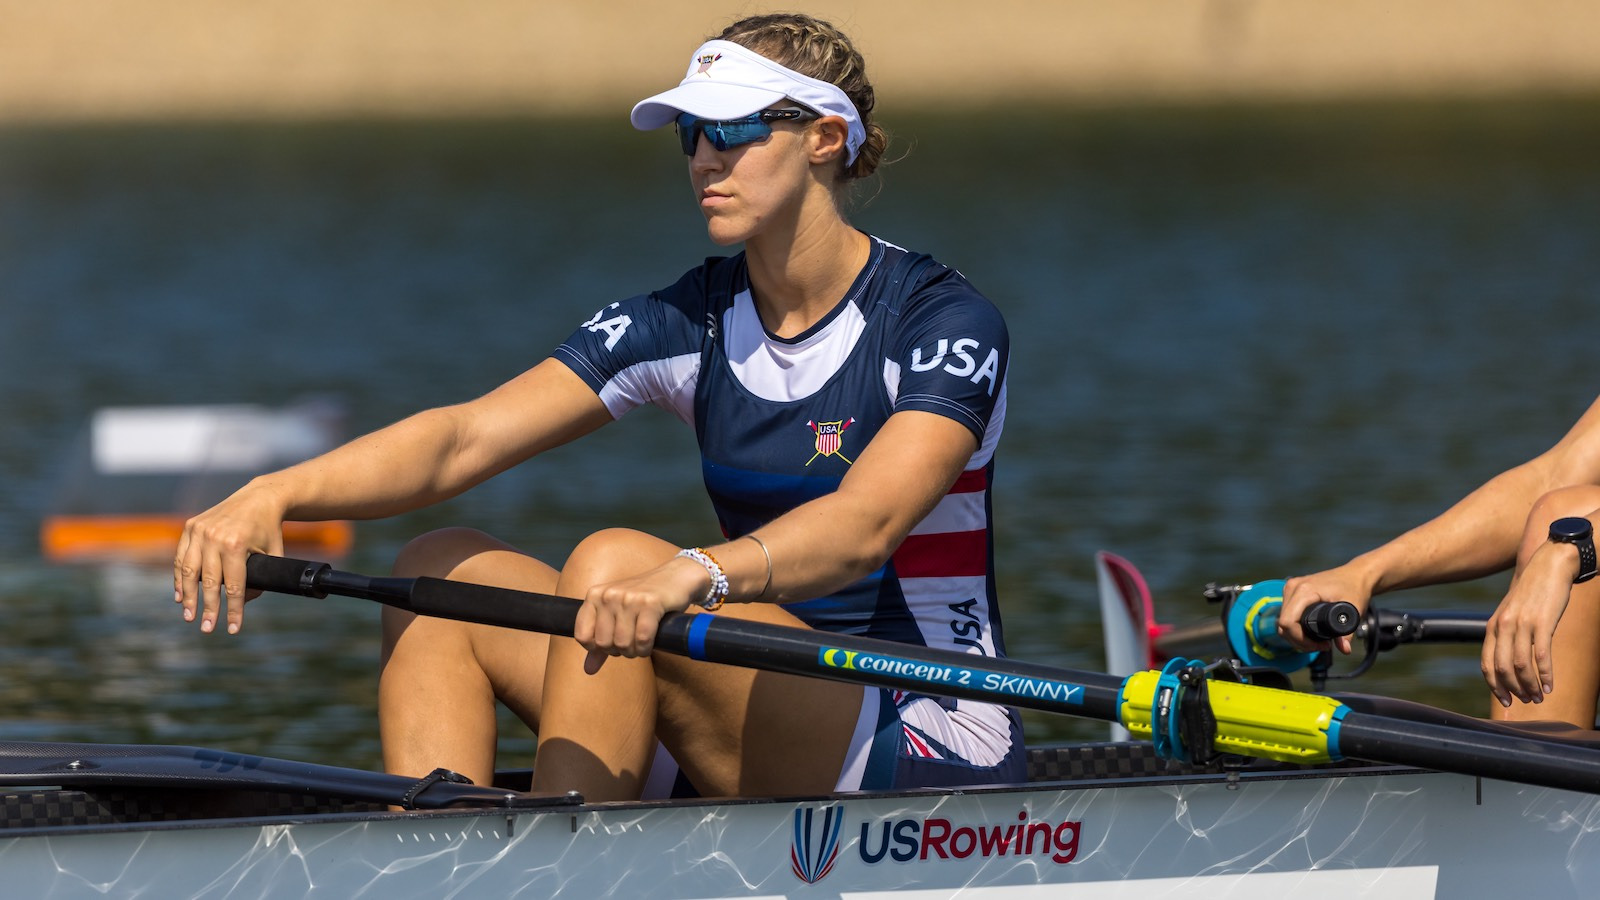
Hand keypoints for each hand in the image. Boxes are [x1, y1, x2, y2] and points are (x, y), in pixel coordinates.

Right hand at [173, 482, 286, 634]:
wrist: (259, 498)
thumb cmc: (269, 530)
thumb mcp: (272, 556)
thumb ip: (260, 580)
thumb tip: (242, 603)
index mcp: (236, 545)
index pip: (233, 586)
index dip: (232, 610)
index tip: (231, 629)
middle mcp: (214, 537)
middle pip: (208, 582)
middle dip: (207, 608)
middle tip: (207, 628)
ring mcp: (200, 531)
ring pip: (189, 571)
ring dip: (188, 596)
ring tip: (189, 616)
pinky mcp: (191, 526)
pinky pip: (181, 557)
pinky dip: (179, 577)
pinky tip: (180, 595)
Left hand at [572, 556, 705, 673]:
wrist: (676, 577)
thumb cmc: (644, 600)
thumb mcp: (617, 616)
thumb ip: (600, 644)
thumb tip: (588, 670)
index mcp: (595, 595)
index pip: (582, 636)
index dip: (597, 647)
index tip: (612, 643)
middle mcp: (609, 595)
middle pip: (604, 643)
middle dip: (619, 651)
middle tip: (632, 643)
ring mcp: (629, 598)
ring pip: (623, 643)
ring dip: (635, 651)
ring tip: (642, 643)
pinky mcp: (650, 603)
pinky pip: (642, 638)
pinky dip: (646, 647)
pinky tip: (651, 643)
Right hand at [1278, 566, 1374, 653]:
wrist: (1356, 574)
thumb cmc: (1355, 588)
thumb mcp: (1354, 610)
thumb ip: (1348, 632)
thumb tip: (1344, 649)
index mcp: (1304, 590)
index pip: (1288, 622)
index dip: (1301, 640)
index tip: (1322, 644)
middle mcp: (1293, 587)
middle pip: (1282, 624)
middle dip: (1299, 641)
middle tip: (1322, 646)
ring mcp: (1290, 588)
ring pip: (1282, 621)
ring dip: (1296, 636)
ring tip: (1318, 642)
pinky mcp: (1292, 591)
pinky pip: (1286, 614)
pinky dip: (1295, 628)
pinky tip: (1310, 633)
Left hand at [1482, 543, 1577, 706]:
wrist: (1548, 566)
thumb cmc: (1532, 593)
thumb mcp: (1511, 613)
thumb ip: (1506, 634)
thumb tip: (1508, 662)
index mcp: (1493, 626)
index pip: (1486, 664)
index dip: (1495, 686)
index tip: (1507, 701)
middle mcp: (1503, 626)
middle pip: (1502, 668)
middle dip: (1514, 690)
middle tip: (1527, 701)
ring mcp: (1522, 624)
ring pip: (1521, 665)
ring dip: (1530, 685)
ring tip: (1540, 696)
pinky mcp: (1542, 623)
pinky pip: (1541, 655)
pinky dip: (1545, 675)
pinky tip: (1550, 685)